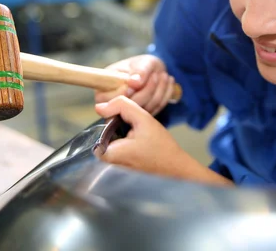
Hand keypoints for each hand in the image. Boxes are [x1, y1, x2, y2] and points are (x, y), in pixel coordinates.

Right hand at [95, 55, 175, 115]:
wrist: (155, 71)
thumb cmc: (144, 64)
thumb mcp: (143, 62)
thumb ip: (139, 71)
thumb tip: (133, 83)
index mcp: (105, 86)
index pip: (109, 98)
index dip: (126, 92)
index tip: (140, 81)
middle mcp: (112, 102)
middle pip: (128, 106)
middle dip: (147, 90)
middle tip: (157, 75)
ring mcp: (127, 111)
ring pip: (144, 109)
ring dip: (158, 92)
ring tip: (164, 75)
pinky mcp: (141, 115)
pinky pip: (155, 110)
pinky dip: (164, 96)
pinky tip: (168, 82)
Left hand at [95, 96, 232, 185]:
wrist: (176, 169)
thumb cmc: (161, 147)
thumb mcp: (144, 119)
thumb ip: (122, 107)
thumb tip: (99, 106)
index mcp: (105, 154)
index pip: (100, 126)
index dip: (115, 117)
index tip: (132, 122)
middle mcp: (104, 164)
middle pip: (105, 132)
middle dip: (119, 125)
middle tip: (139, 129)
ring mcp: (112, 168)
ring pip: (112, 138)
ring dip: (124, 131)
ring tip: (141, 137)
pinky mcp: (120, 168)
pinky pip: (118, 147)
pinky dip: (127, 140)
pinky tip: (141, 143)